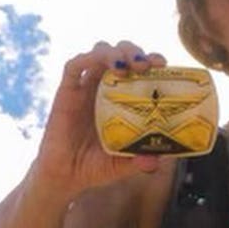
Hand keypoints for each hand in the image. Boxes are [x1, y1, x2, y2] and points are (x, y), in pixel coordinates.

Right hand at [33, 40, 167, 194]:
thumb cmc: (97, 165)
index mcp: (125, 97)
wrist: (65, 176)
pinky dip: (87, 58)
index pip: (141, 67)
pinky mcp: (66, 91)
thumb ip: (140, 160)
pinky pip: (73, 66)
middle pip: (122, 52)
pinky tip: (99, 64)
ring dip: (115, 52)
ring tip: (125, 66)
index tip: (163, 64)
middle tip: (145, 65)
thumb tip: (158, 160)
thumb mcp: (124, 164)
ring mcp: (86, 87)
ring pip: (100, 52)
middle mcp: (107, 86)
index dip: (152, 59)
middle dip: (135, 51)